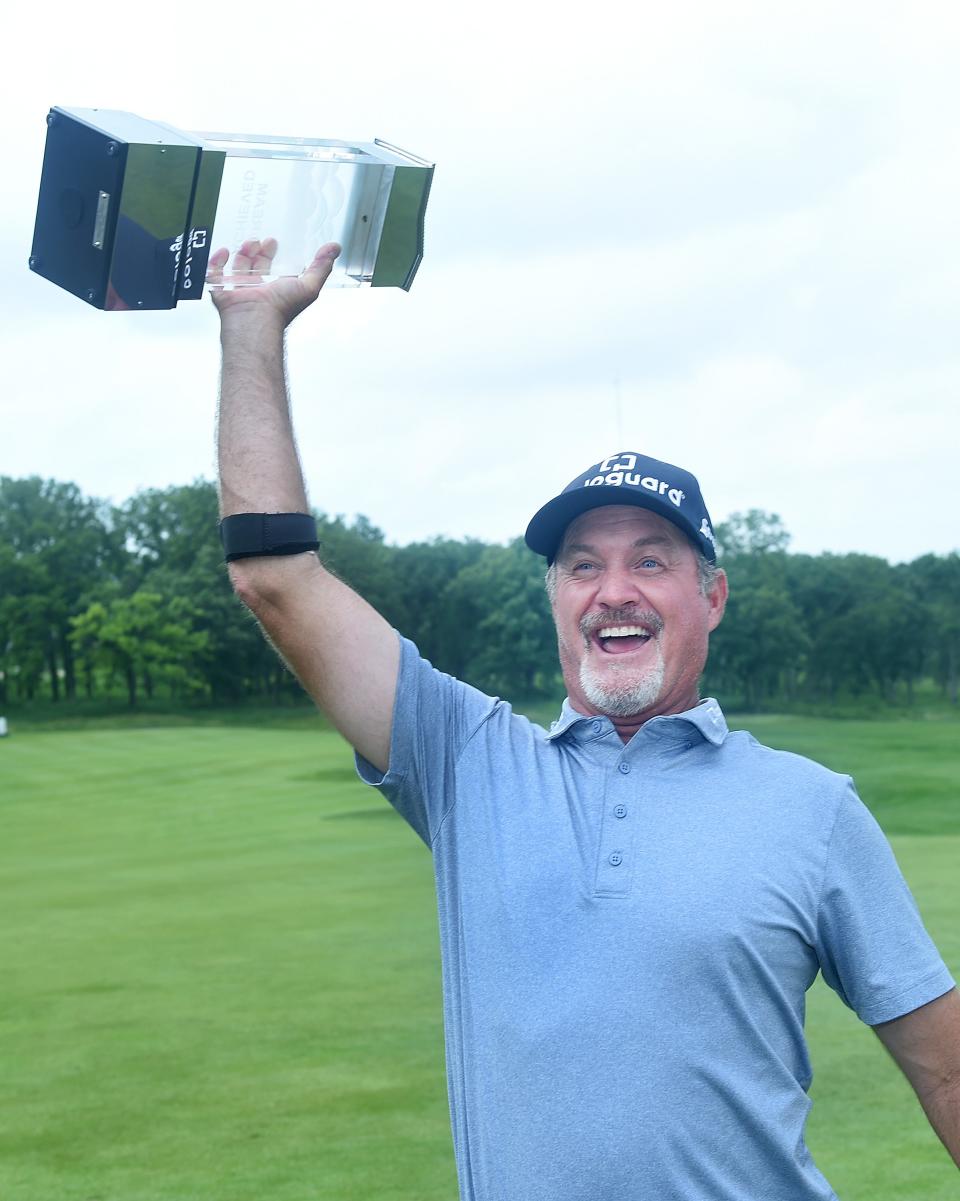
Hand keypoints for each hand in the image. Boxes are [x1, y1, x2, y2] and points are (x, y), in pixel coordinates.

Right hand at [208, 239, 340, 326]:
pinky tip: (224, 252)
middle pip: (255, 266)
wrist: (255, 320)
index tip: (276, 241)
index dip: (275, 255)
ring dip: (242, 253)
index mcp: (276, 289)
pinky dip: (217, 262)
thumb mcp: (309, 286)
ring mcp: (239, 291)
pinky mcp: (222, 292)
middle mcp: (258, 290)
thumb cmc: (280, 308)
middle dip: (258, 251)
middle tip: (262, 241)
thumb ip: (321, 267)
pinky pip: (215, 274)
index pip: (275, 269)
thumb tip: (334, 249)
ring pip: (237, 268)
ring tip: (248, 243)